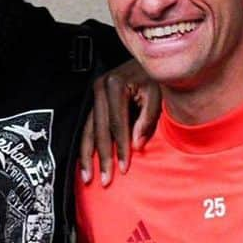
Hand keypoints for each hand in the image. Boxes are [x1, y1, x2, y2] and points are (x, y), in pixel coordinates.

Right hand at [79, 60, 161, 185]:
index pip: (117, 124)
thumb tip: (136, 145)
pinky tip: (85, 162)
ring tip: (87, 178)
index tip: (124, 169)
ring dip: (87, 156)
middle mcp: (100, 88)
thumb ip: (147, 119)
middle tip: (104, 180)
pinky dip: (86, 146)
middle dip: (101, 158)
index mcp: (115, 85)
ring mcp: (94, 94)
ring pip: (88, 130)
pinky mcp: (93, 100)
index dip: (121, 148)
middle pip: (99, 130)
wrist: (148, 62)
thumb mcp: (157, 95)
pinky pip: (87, 127)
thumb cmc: (155, 78)